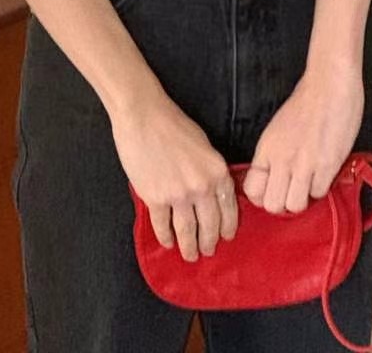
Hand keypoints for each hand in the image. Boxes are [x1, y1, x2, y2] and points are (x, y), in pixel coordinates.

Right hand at [109, 88, 238, 261]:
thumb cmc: (173, 124)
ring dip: (188, 247)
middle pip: (209, 225)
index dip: (227, 228)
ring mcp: (178, 196)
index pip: (228, 209)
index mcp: (217, 172)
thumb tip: (214, 193)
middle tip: (207, 252)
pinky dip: (165, 237)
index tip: (226, 238)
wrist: (143, 116)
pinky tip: (167, 242)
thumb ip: (211, 171)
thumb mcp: (204, 145)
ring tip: (189, 255)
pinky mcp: (155, 199)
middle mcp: (201, 188)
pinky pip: (163, 226)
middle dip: (208, 242)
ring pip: (186, 231)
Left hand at [243, 62, 364, 213]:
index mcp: (266, 148)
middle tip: (293, 190)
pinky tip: (324, 172)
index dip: (263, 196)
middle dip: (283, 203)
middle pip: (272, 205)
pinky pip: (319, 194)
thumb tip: (272, 179)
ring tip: (309, 182)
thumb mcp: (277, 129)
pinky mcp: (327, 165)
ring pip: (296, 205)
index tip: (275, 190)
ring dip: (303, 198)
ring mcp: (304, 164)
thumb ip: (273, 155)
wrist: (330, 84)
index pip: (252, 190)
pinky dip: (321, 187)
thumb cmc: (305, 102)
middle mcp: (281, 159)